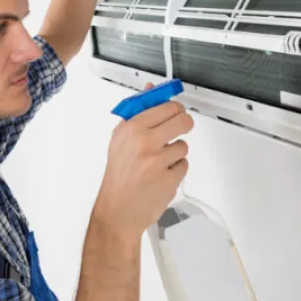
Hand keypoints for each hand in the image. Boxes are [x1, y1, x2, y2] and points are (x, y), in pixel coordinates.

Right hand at [92, 101, 193, 241]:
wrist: (117, 211)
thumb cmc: (119, 174)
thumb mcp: (120, 139)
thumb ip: (138, 112)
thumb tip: (151, 89)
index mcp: (131, 128)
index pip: (166, 106)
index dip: (175, 108)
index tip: (175, 111)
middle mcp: (143, 142)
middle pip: (182, 120)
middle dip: (184, 124)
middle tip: (179, 130)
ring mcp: (157, 161)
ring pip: (183, 146)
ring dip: (176, 153)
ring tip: (159, 162)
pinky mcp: (169, 180)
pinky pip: (184, 165)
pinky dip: (176, 170)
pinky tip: (161, 175)